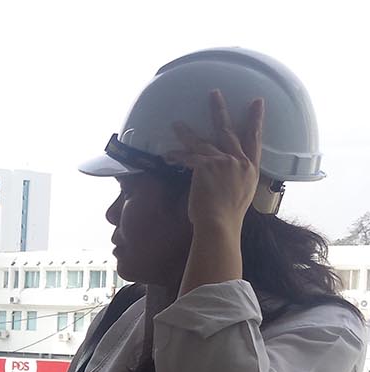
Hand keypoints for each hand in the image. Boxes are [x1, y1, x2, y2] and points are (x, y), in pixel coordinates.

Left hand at [167, 90, 263, 230]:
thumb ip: (237, 179)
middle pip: (229, 131)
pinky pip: (189, 157)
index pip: (255, 139)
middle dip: (220, 111)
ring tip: (176, 124)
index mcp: (251, 169)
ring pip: (203, 142)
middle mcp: (240, 162)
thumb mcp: (241, 194)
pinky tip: (167, 154)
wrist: (220, 225)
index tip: (257, 102)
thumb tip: (227, 177)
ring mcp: (224, 162)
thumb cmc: (227, 217)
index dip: (255, 120)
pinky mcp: (207, 166)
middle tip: (214, 93)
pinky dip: (177, 156)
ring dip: (187, 133)